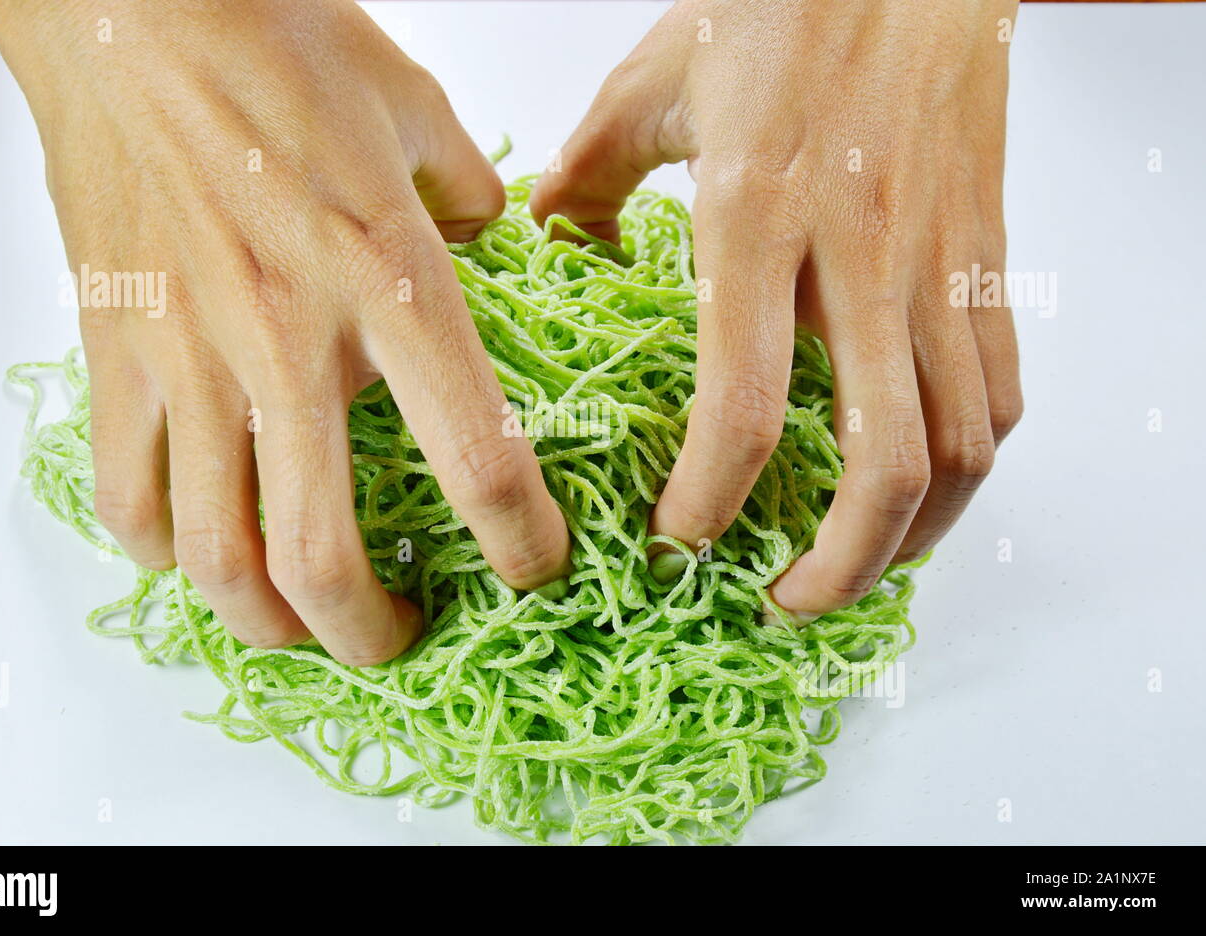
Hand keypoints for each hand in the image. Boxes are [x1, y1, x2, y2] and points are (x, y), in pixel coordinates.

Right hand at [0, 0, 569, 662]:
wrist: (133, 8)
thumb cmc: (275, 44)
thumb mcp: (418, 111)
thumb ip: (475, 196)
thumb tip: (494, 240)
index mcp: (390, 281)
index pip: (476, 457)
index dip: (519, 541)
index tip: (532, 567)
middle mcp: (288, 339)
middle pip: (323, 556)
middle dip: (374, 633)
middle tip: (403, 637)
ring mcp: (189, 357)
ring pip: (216, 556)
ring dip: (268, 624)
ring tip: (305, 626)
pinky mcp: (115, 353)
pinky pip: (126, 496)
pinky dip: (166, 553)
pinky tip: (202, 549)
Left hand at [531, 0, 1023, 618]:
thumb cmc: (781, 2)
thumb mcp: (653, 82)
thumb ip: (588, 177)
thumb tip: (555, 243)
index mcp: (754, 215)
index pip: (741, 406)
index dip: (710, 500)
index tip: (677, 537)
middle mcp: (858, 254)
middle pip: (882, 463)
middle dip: (834, 565)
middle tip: (780, 599)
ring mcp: (938, 261)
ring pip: (962, 445)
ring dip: (912, 537)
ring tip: (855, 569)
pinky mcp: (988, 256)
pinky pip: (1003, 388)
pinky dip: (969, 463)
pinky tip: (922, 485)